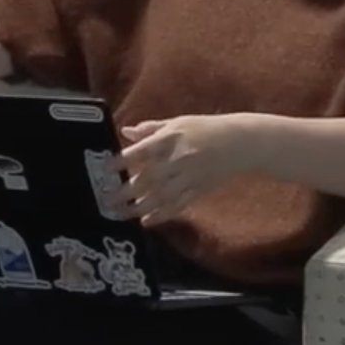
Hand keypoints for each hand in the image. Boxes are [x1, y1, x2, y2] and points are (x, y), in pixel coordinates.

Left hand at [116, 115, 258, 225]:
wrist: (241, 142)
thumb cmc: (204, 129)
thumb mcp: (177, 123)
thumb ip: (149, 129)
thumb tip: (124, 131)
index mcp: (170, 139)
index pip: (140, 152)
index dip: (120, 162)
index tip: (103, 170)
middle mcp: (178, 159)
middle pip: (148, 178)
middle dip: (125, 191)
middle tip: (106, 200)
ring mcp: (190, 177)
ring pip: (161, 196)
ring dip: (139, 207)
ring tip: (120, 214)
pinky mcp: (199, 190)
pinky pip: (179, 205)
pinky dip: (162, 215)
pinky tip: (146, 221)